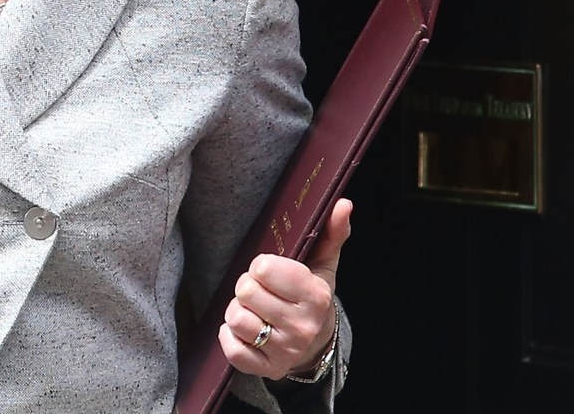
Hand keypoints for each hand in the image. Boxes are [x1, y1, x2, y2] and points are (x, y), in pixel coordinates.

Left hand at [217, 198, 351, 379]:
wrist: (316, 346)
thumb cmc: (312, 297)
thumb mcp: (324, 265)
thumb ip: (332, 233)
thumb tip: (343, 203)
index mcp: (315, 296)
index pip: (264, 268)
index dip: (261, 265)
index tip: (269, 270)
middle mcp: (302, 326)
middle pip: (246, 291)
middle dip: (247, 287)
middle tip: (260, 291)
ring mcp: (285, 351)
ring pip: (236, 319)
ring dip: (238, 310)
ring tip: (253, 309)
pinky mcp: (267, 369)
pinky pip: (232, 349)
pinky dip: (230, 336)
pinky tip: (245, 330)